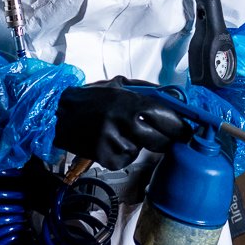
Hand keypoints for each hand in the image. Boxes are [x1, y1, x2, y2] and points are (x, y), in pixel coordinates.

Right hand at [53, 77, 191, 169]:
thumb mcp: (119, 85)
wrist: (58, 114)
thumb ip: (148, 91)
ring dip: (137, 144)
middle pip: (161, 139)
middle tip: (158, 133)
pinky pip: (126, 159)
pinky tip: (110, 141)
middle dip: (164, 138)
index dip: (180, 126)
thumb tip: (175, 97)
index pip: (167, 117)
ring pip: (142, 150)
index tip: (187, 131)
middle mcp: (124, 122)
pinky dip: (122, 153)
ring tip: (120, 131)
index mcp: (130, 102)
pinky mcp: (106, 158)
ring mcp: (114, 142)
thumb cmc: (91, 98)